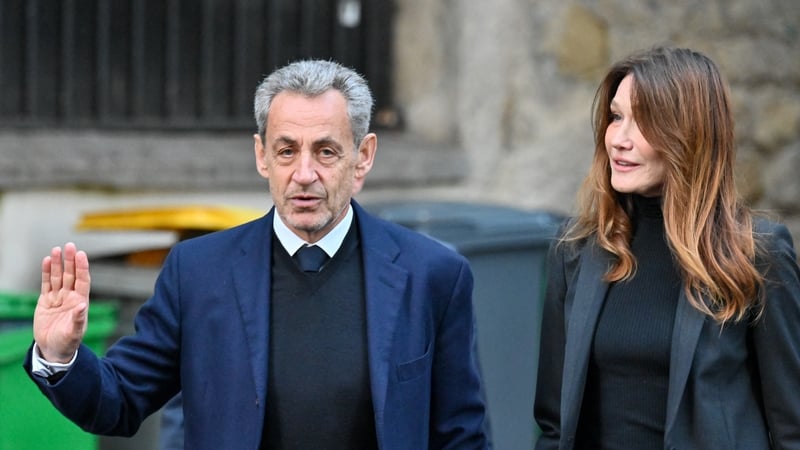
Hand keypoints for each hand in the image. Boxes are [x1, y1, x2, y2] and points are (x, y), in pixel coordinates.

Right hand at [33, 242, 90, 362]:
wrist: (53, 350)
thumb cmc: (68, 342)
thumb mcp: (74, 333)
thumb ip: (78, 319)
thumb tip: (81, 306)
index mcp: (80, 302)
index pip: (82, 280)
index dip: (82, 267)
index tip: (81, 254)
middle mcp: (70, 297)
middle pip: (71, 275)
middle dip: (70, 261)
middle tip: (69, 246)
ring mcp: (58, 298)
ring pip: (58, 277)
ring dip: (58, 264)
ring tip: (56, 250)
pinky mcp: (46, 301)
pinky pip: (47, 284)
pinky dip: (46, 273)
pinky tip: (47, 261)